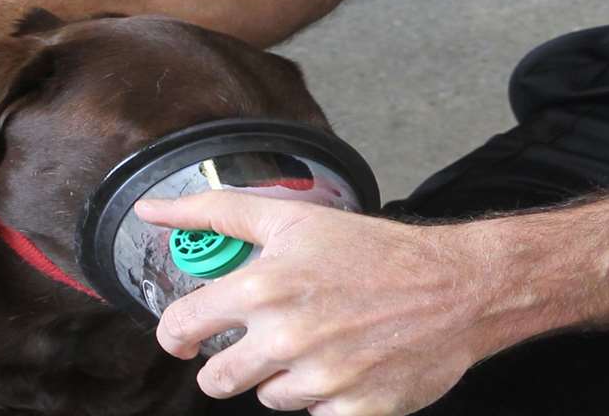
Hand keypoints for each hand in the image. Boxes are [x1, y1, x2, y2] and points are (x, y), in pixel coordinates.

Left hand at [139, 193, 507, 414]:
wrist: (455, 287)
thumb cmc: (375, 251)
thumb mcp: (293, 218)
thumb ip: (216, 214)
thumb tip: (152, 213)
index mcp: (264, 288)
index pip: (181, 328)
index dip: (178, 334)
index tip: (188, 335)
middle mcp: (287, 338)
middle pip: (218, 379)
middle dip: (232, 362)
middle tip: (265, 338)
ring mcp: (321, 380)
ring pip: (267, 398)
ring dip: (283, 377)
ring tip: (319, 342)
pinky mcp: (353, 412)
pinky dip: (324, 398)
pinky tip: (346, 364)